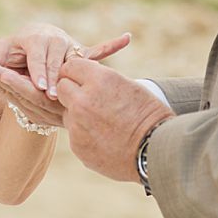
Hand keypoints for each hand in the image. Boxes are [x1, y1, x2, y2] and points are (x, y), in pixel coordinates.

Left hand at [0, 24, 131, 109]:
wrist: (33, 42)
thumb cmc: (13, 52)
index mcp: (34, 40)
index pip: (36, 59)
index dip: (37, 73)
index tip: (39, 87)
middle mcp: (53, 40)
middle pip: (56, 62)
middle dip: (54, 78)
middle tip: (52, 94)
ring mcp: (69, 46)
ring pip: (76, 62)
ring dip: (81, 72)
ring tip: (84, 81)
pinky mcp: (81, 53)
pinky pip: (98, 49)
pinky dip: (112, 44)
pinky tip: (126, 38)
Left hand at [54, 53, 174, 181]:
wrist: (156, 150)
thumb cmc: (149, 116)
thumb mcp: (130, 87)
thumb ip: (103, 81)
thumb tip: (87, 78)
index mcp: (100, 80)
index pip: (70, 66)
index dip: (77, 72)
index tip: (82, 78)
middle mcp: (83, 100)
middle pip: (62, 88)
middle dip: (71, 91)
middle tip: (87, 98)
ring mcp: (78, 125)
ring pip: (67, 112)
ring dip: (78, 114)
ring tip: (103, 122)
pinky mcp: (77, 145)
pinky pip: (75, 134)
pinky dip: (85, 135)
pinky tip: (105, 138)